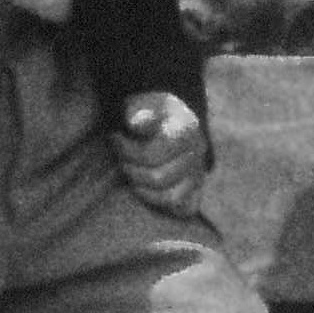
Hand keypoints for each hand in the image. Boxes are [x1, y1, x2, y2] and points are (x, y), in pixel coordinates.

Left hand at [114, 92, 207, 211]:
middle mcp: (198, 152)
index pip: (152, 155)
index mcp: (187, 129)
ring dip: (142, 188)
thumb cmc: (147, 110)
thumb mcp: (140, 104)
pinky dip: (164, 202)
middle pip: (158, 178)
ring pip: (170, 197)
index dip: (126, 150)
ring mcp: (199, 171)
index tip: (114, 137)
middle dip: (131, 170)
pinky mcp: (197, 187)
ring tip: (131, 171)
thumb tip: (136, 122)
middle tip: (121, 157)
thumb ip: (138, 113)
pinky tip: (146, 189)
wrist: (165, 115)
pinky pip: (184, 208)